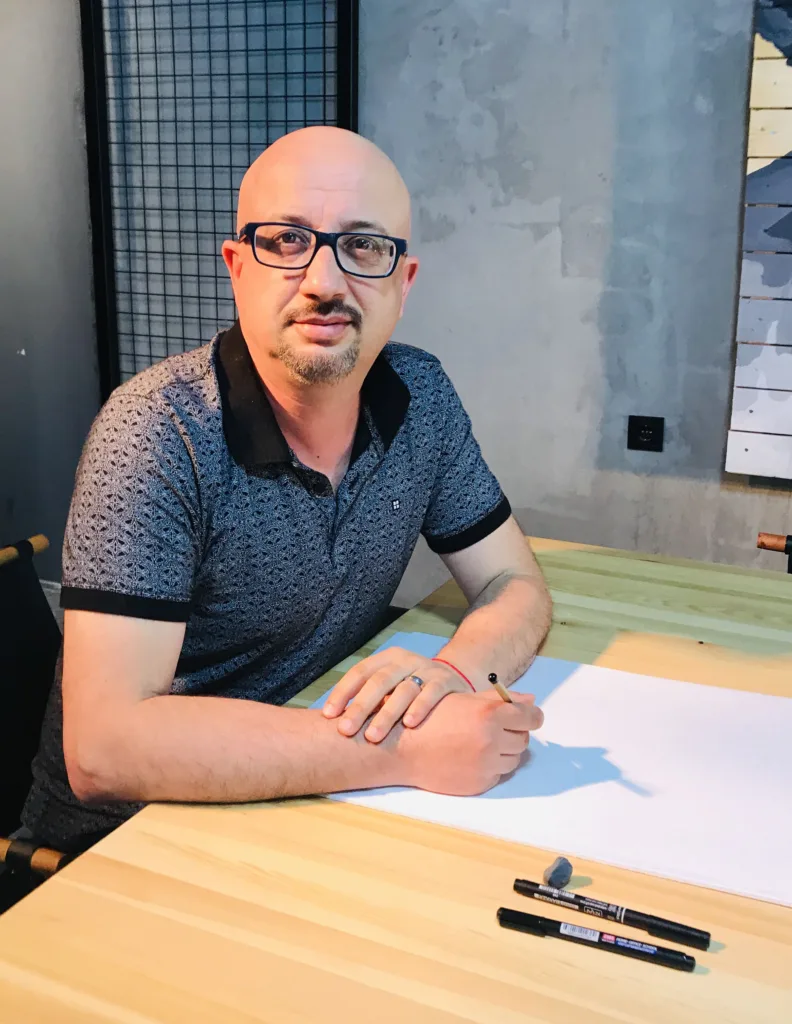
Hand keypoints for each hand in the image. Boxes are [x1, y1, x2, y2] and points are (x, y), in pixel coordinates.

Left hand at [322, 647, 471, 741]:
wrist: (456, 678)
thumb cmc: (413, 689)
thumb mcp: (391, 686)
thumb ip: (370, 698)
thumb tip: (332, 721)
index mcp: (387, 659)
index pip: (360, 672)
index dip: (343, 692)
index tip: (328, 715)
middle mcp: (405, 661)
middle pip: (379, 681)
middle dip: (361, 707)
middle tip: (346, 730)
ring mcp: (427, 669)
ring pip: (404, 689)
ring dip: (387, 713)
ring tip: (373, 736)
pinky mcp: (446, 682)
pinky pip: (432, 693)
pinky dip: (420, 707)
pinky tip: (410, 724)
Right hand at [400, 690, 543, 795]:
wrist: (402, 748)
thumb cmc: (429, 717)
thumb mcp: (464, 699)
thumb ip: (499, 700)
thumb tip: (530, 700)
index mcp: (490, 714)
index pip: (532, 718)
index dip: (530, 717)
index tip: (525, 717)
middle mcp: (492, 740)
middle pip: (523, 740)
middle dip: (514, 733)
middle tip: (494, 729)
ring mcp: (486, 764)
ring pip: (513, 760)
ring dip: (504, 752)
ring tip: (480, 744)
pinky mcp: (480, 784)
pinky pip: (497, 775)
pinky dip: (490, 767)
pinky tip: (469, 757)